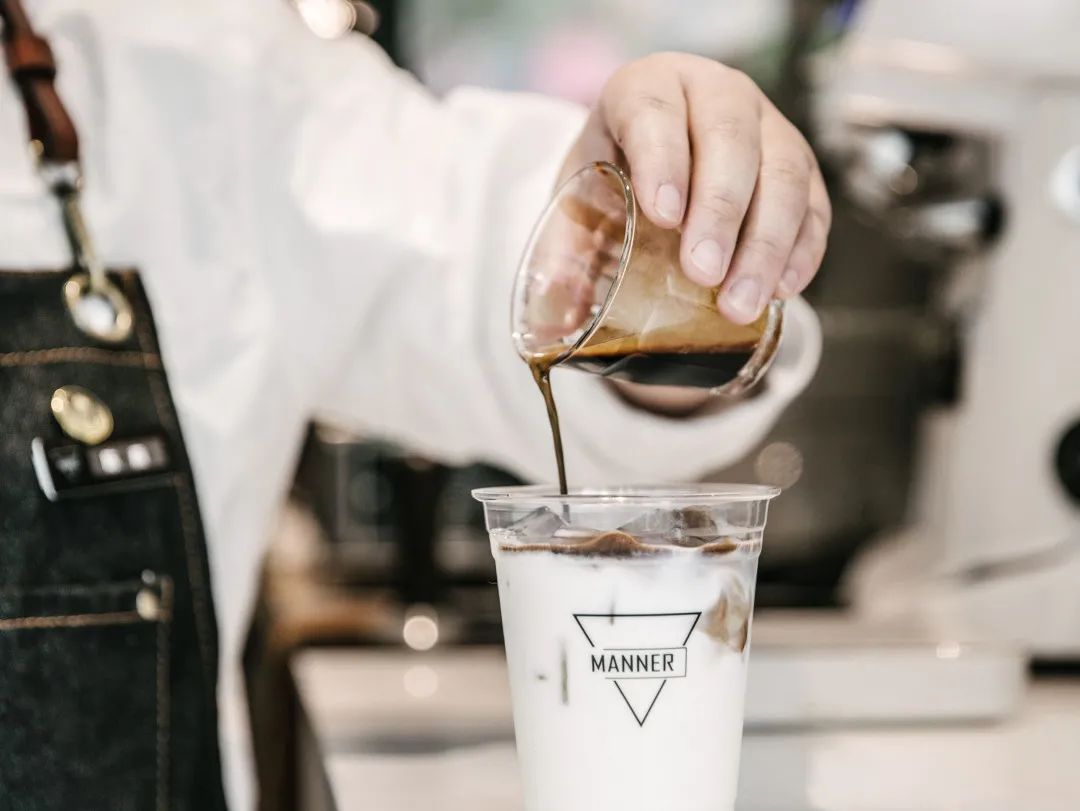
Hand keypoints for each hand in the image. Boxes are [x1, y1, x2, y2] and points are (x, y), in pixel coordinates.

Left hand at [561, 52, 830, 324]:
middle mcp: (715, 94)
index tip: (662, 216)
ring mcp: (767, 127)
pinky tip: (781, 290)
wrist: (659, 173)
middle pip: (731, 139)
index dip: (662, 159)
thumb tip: (557, 314)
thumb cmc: (614, 184)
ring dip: (765, 244)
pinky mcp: (801, 169)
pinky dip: (801, 250)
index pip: (656, 110)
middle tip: (703, 273)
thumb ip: (563, 254)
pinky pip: (814, 206)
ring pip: (784, 172)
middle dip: (719, 210)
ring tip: (739, 304)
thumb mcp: (578, 205)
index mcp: (648, 89)